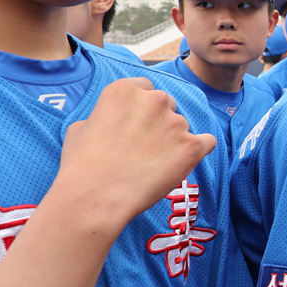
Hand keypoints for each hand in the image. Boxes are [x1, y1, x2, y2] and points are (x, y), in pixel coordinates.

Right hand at [53, 78, 217, 230]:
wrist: (95, 197)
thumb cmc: (82, 166)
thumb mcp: (80, 127)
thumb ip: (103, 115)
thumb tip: (109, 120)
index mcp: (125, 89)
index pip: (146, 89)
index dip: (141, 110)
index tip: (135, 127)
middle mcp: (154, 99)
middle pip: (167, 105)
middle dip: (159, 123)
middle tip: (145, 148)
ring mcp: (176, 122)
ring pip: (183, 127)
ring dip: (173, 141)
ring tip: (154, 165)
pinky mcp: (192, 146)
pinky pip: (207, 142)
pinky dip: (198, 151)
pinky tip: (183, 162)